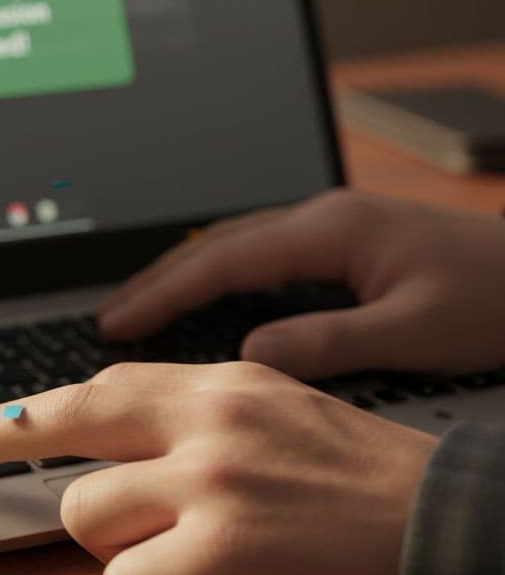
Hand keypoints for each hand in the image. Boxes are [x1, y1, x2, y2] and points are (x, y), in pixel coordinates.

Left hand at [0, 362, 437, 574]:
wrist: (459, 538)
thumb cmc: (370, 493)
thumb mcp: (282, 425)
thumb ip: (195, 432)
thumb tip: (109, 466)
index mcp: (224, 387)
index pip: (97, 386)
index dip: (20, 410)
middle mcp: (208, 422)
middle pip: (65, 428)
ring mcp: (208, 484)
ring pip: (89, 517)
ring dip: (126, 552)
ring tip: (194, 567)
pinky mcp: (217, 553)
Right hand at [97, 190, 504, 378]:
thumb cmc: (500, 298)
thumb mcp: (415, 330)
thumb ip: (329, 342)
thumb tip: (252, 354)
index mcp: (332, 230)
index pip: (223, 259)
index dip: (164, 292)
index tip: (118, 322)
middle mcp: (324, 220)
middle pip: (217, 245)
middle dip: (158, 280)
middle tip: (108, 318)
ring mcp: (334, 228)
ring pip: (236, 247)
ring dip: (185, 277)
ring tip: (141, 310)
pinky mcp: (345, 244)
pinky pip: (262, 256)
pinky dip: (220, 278)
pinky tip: (207, 302)